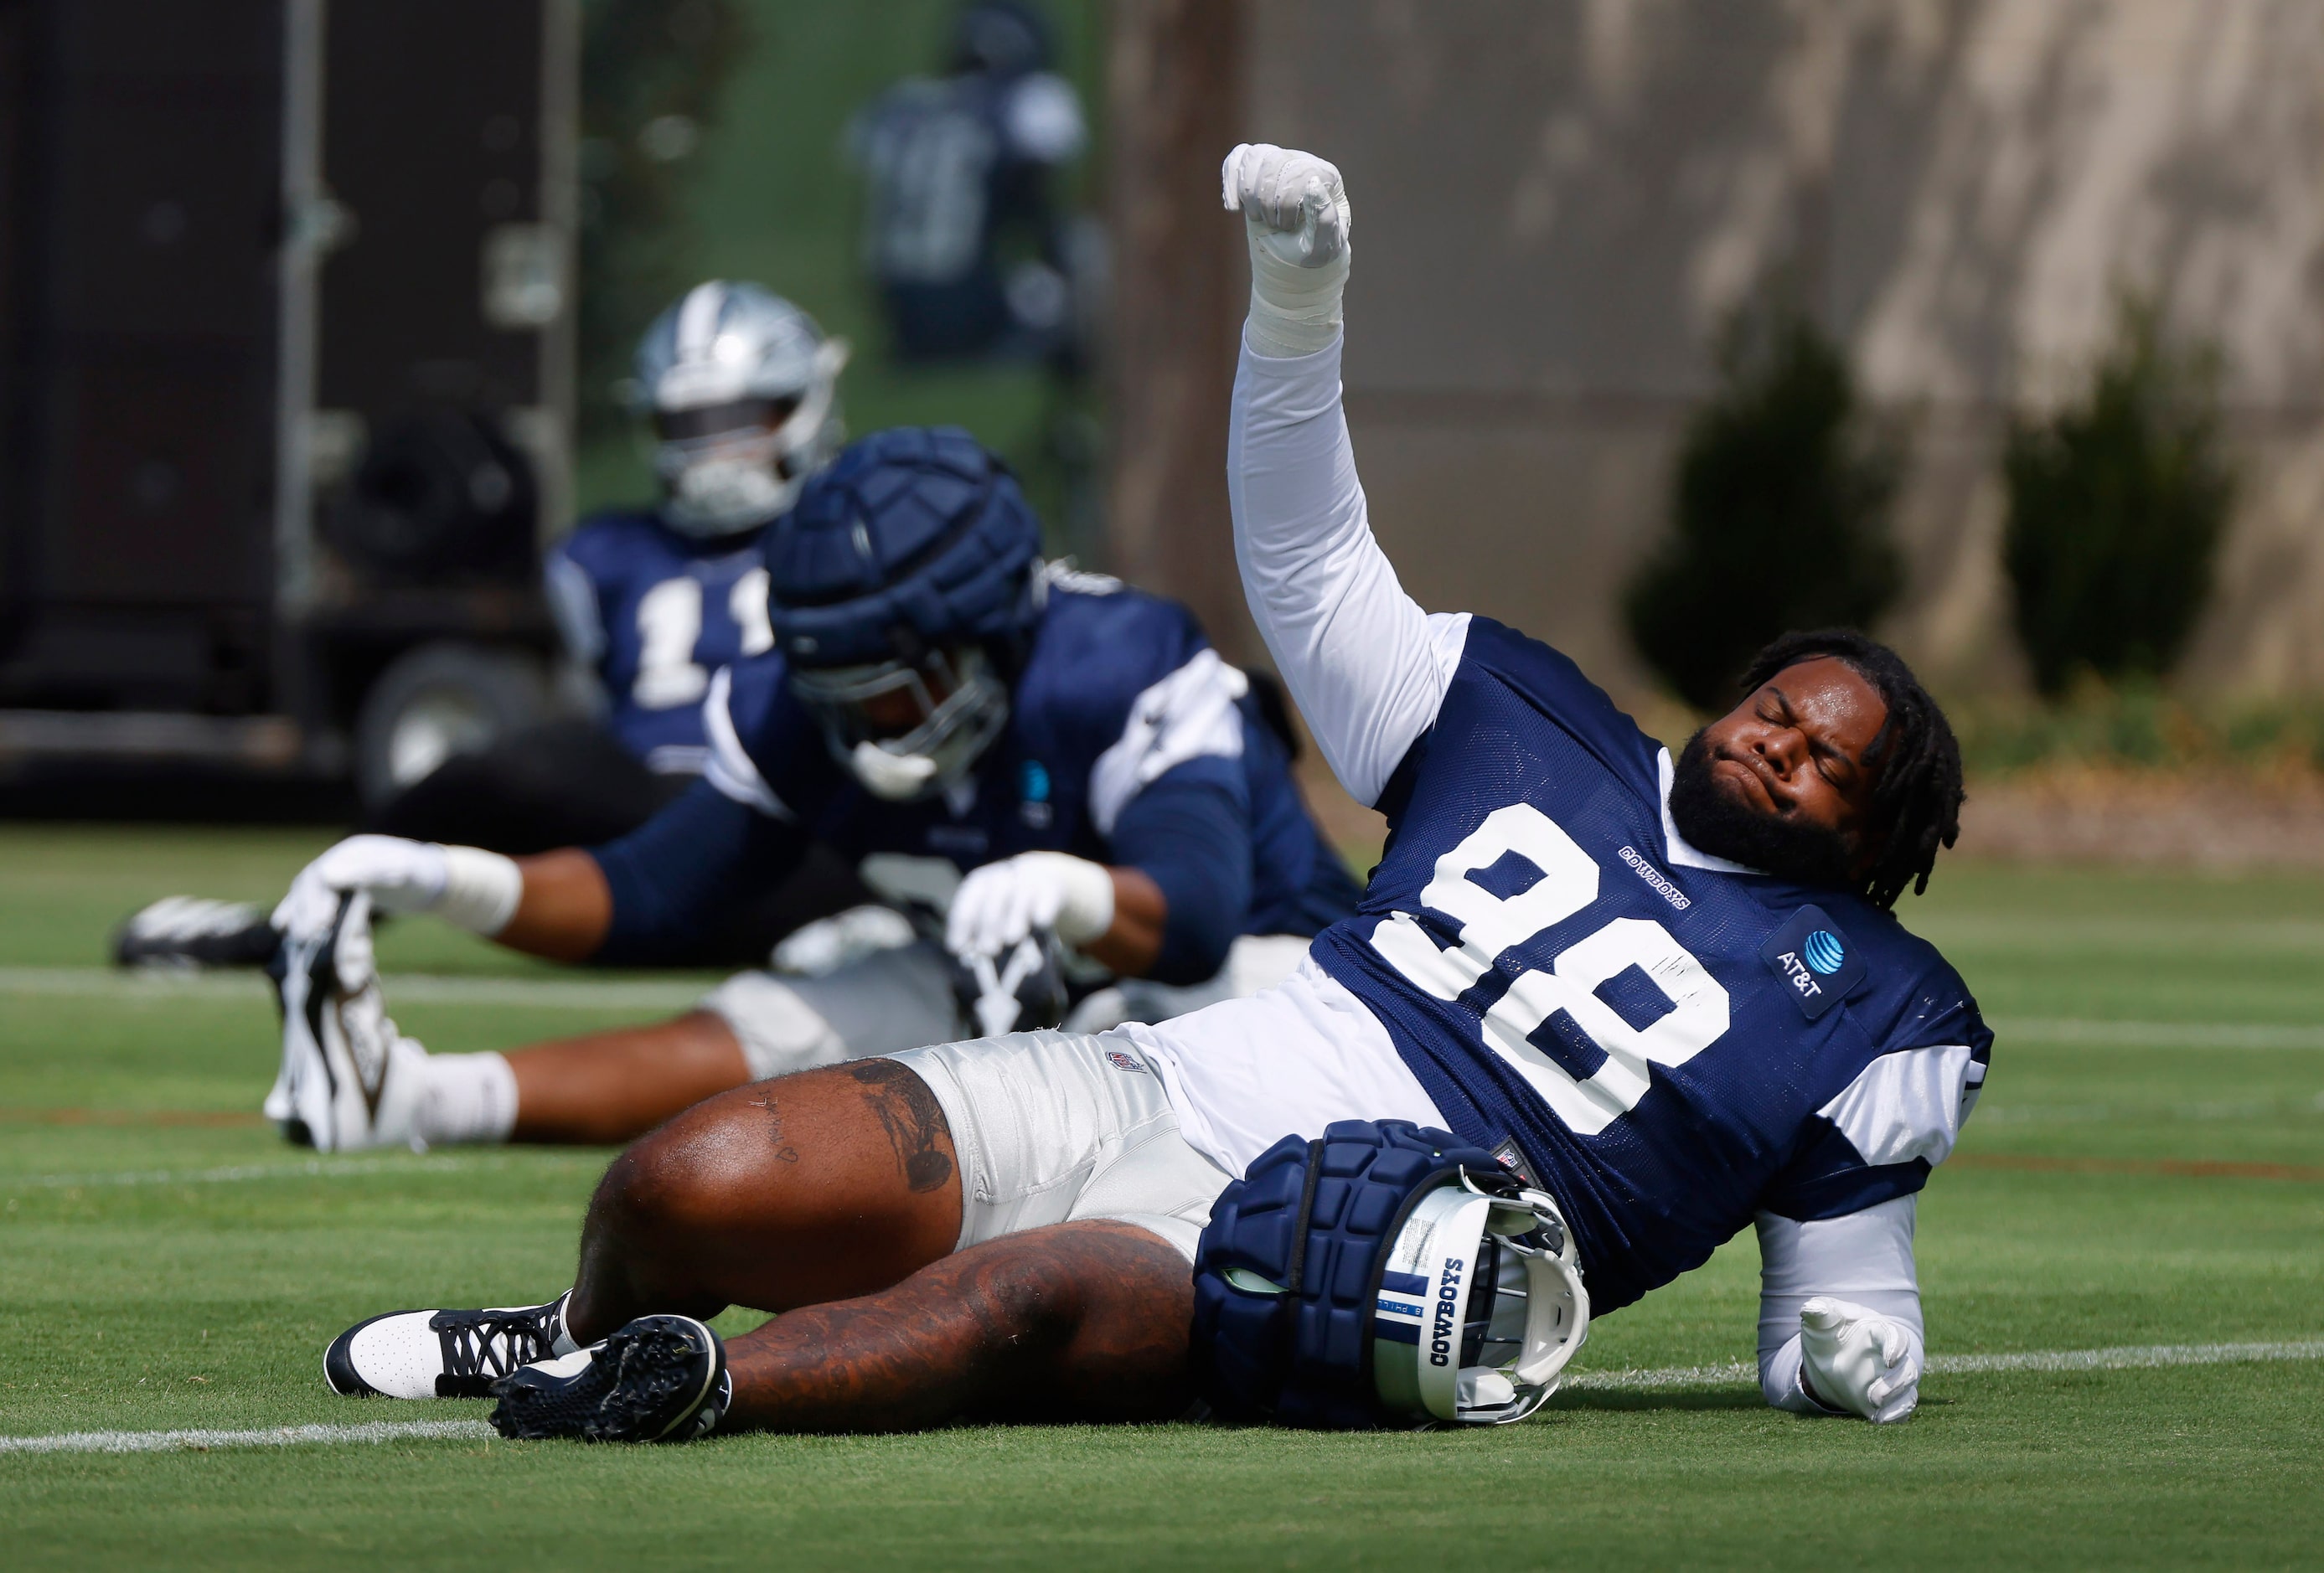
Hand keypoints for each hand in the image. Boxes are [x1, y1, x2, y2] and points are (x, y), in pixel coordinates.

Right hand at [272, 836, 449, 943]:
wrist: (428, 878)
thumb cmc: (418, 874)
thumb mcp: (400, 870)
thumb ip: (368, 871)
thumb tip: (325, 876)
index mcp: (352, 852)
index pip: (324, 877)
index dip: (318, 900)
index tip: (320, 923)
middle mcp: (338, 861)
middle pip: (310, 886)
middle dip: (306, 912)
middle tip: (305, 937)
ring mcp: (336, 874)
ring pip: (307, 893)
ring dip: (299, 914)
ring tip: (297, 938)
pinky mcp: (338, 890)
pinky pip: (313, 901)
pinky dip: (297, 911)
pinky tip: (282, 926)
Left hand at [945, 852, 1115, 959]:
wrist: (1042, 881)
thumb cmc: (1007, 909)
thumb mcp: (990, 916)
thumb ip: (978, 936)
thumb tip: (965, 966)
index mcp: (979, 884)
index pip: (966, 903)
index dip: (961, 926)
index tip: (958, 949)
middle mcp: (1001, 878)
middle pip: (993, 899)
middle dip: (989, 925)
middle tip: (989, 950)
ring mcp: (1027, 880)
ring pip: (1020, 896)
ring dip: (1015, 918)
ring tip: (1012, 939)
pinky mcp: (1051, 887)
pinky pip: (1047, 897)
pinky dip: (1043, 910)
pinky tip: (1040, 924)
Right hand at [1220, 143, 1350, 355]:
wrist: (1297, 259)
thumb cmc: (1315, 253)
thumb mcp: (1324, 246)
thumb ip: (1324, 218)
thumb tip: (1313, 183)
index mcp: (1326, 177)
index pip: (1299, 171)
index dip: (1284, 201)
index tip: (1287, 227)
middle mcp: (1304, 162)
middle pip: (1273, 161)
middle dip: (1266, 200)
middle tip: (1273, 225)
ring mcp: (1281, 162)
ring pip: (1255, 156)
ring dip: (1249, 193)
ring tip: (1258, 216)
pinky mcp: (1259, 170)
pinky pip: (1239, 157)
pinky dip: (1229, 180)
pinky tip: (1233, 207)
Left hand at [1798, 1296, 1920, 1422]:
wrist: (1828, 1357)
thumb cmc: (1829, 1331)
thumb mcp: (1821, 1320)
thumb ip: (1819, 1312)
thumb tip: (1811, 1307)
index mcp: (1879, 1332)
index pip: (1897, 1337)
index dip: (1897, 1347)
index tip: (1891, 1359)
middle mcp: (1891, 1358)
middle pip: (1908, 1370)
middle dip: (1897, 1384)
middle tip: (1874, 1396)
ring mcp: (1891, 1380)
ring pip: (1908, 1392)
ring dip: (1896, 1401)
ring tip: (1874, 1406)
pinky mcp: (1887, 1400)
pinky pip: (1901, 1409)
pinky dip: (1894, 1416)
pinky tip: (1878, 1419)